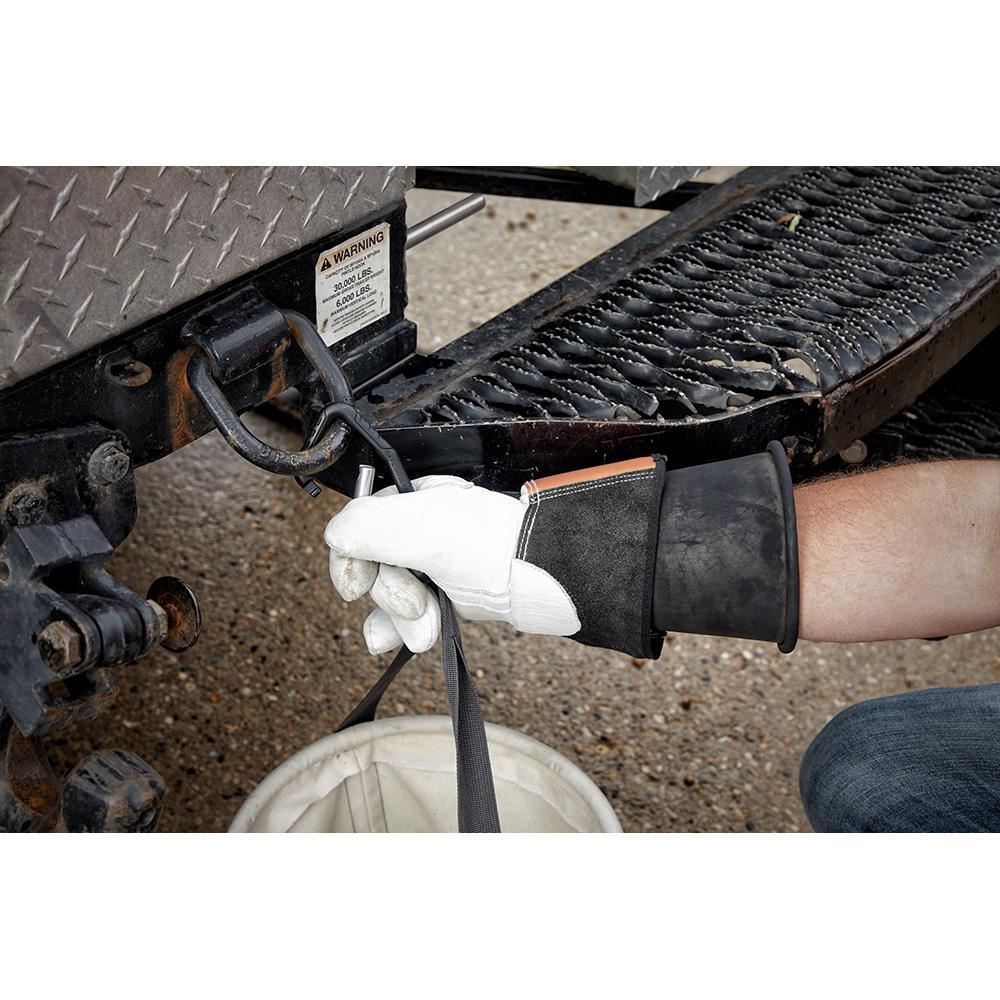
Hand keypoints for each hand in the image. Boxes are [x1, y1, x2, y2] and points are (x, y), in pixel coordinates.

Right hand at [324, 475, 579, 654]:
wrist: (539, 578)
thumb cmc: (492, 545)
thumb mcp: (422, 525)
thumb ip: (368, 525)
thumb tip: (334, 535)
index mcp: (410, 502)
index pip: (356, 531)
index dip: (351, 562)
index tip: (356, 587)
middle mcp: (417, 530)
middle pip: (371, 569)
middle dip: (388, 596)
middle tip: (418, 603)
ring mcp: (430, 565)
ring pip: (386, 597)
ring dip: (397, 619)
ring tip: (426, 630)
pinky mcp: (444, 594)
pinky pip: (403, 615)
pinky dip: (395, 629)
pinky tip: (392, 642)